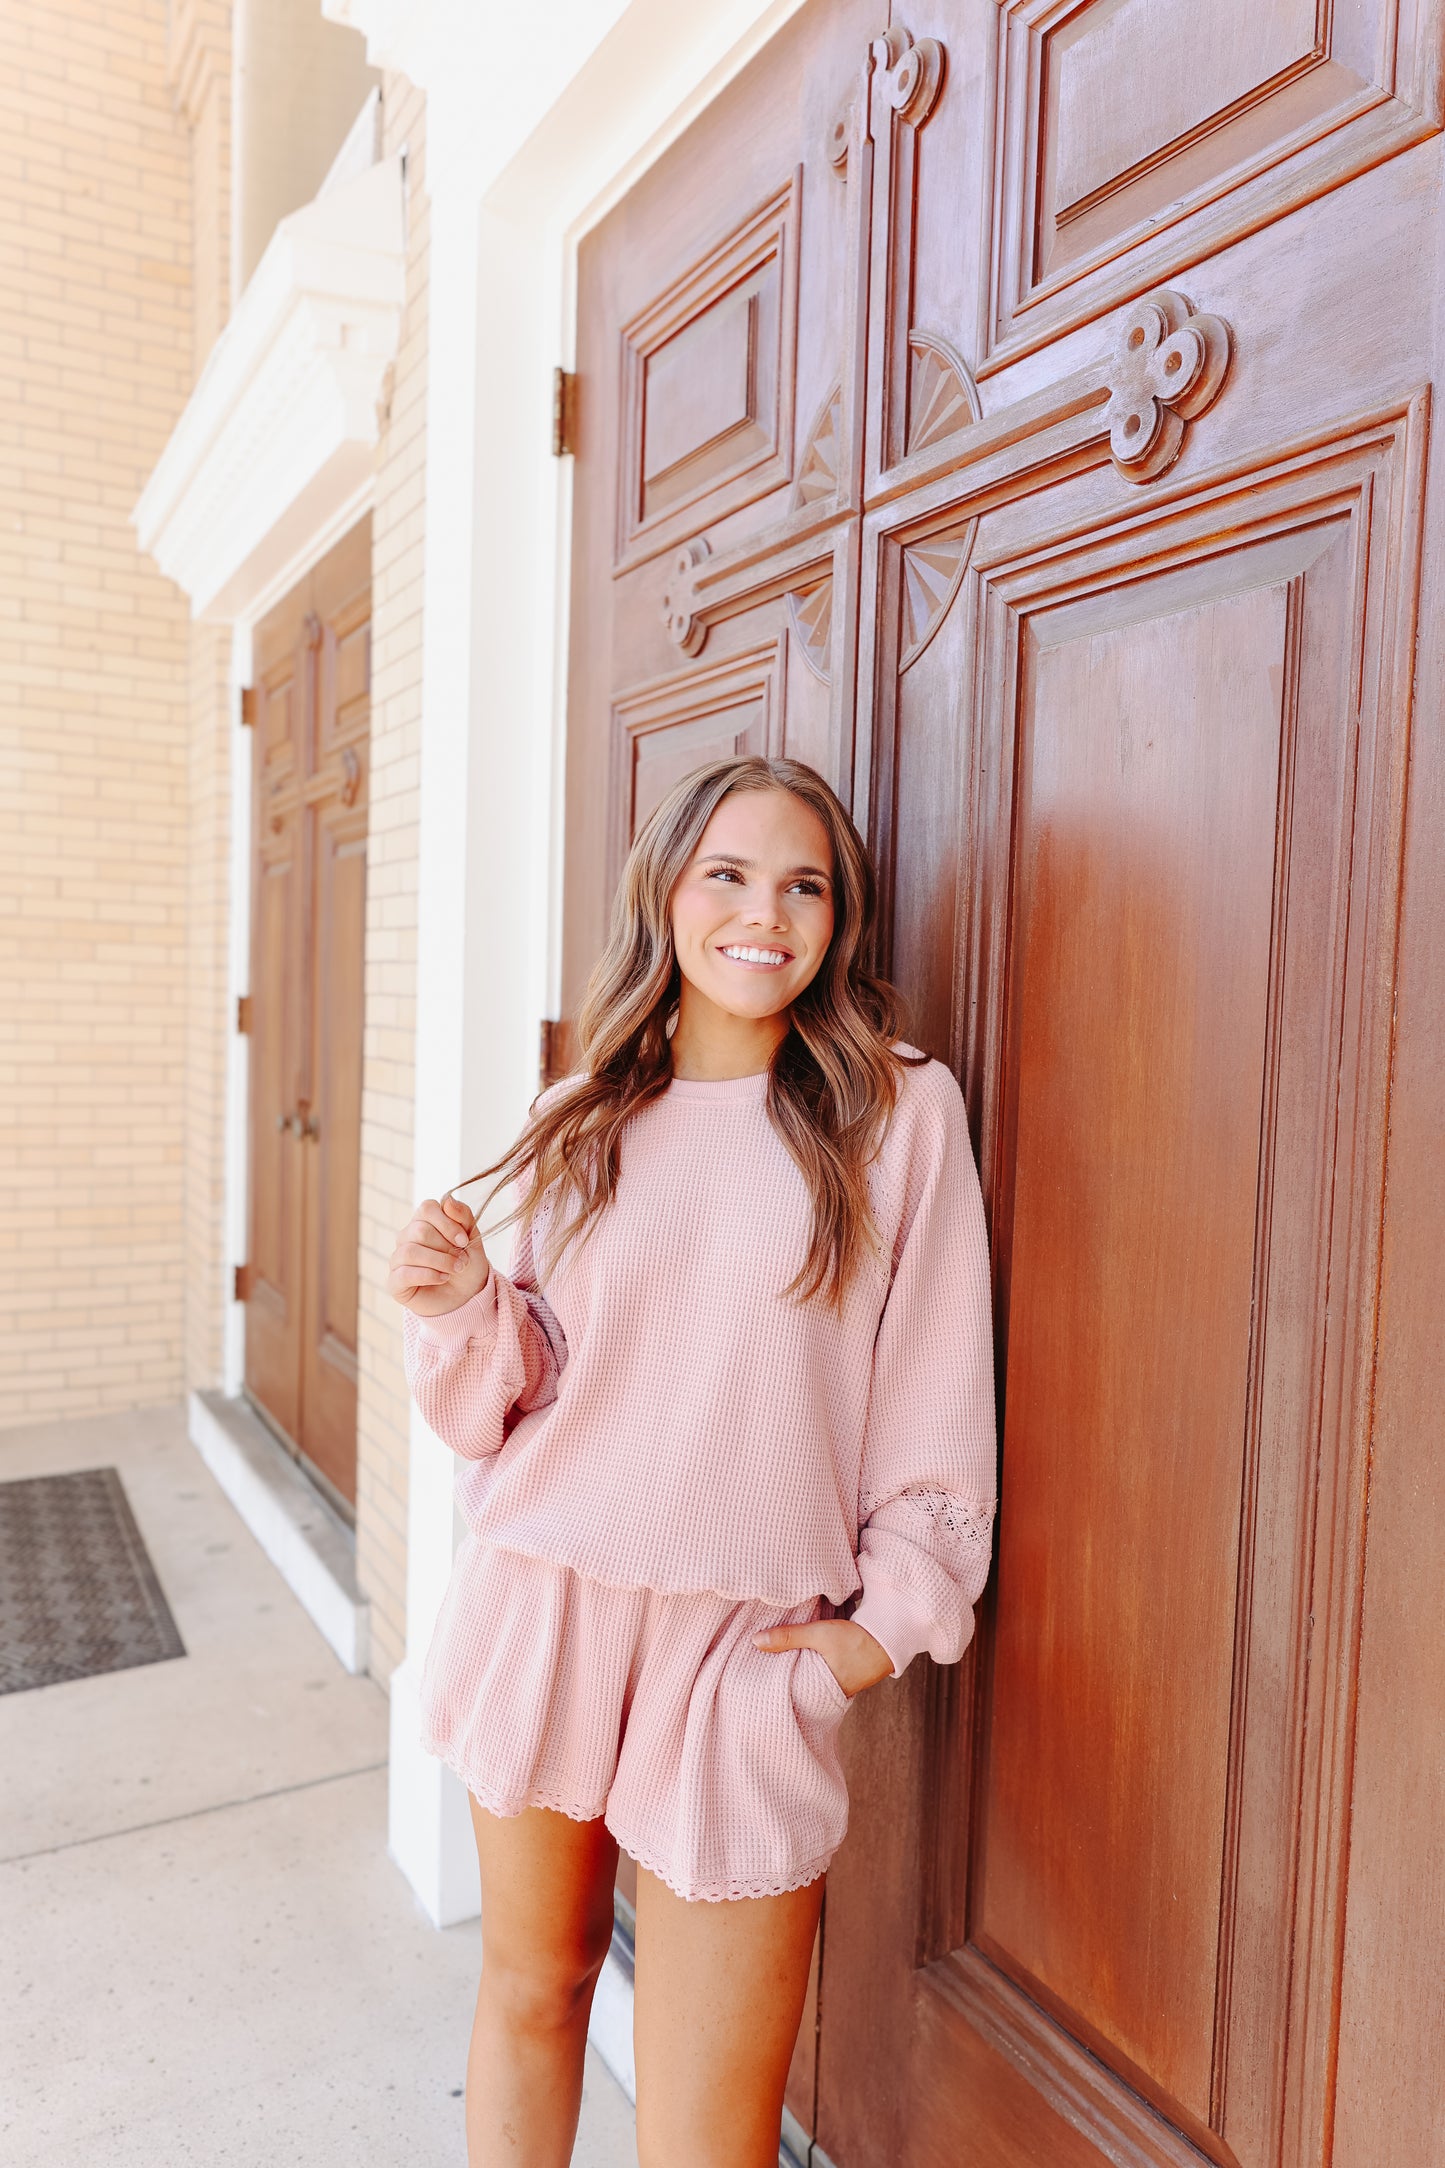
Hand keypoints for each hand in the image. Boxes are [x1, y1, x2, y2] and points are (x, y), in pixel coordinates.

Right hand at [387, 1193, 490, 1314]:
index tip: (464, 1240)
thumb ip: (463, 1217)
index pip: (427, 1208)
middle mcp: (406, 1238)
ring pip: (410, 1252)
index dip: (447, 1223)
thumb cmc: (467, 1264)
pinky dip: (428, 1275)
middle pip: (419, 1231)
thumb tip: (448, 1200)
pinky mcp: (395, 1282)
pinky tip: (443, 1278)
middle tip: (462, 1260)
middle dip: (446, 1247)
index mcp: (424, 1221)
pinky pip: (404, 1273)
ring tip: (455, 1270)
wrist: (467, 1297)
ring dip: (439, 1261)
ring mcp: (398, 1259)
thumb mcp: (473, 1239)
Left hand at [751, 1617, 892, 1698]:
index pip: (791, 1697)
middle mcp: (829, 1694)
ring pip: (809, 1682)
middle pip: (799, 1691)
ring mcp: (838, 1686)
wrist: (889, 1636)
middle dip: (782, 1683)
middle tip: (756, 1676)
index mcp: (821, 1691)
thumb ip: (789, 1636)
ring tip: (772, 1666)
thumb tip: (755, 1641)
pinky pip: (820, 1675)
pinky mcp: (843, 1676)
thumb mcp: (819, 1634)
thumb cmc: (856, 1639)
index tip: (754, 1685)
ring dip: (797, 1673)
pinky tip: (798, 1659)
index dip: (774, 1691)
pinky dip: (810, 1668)